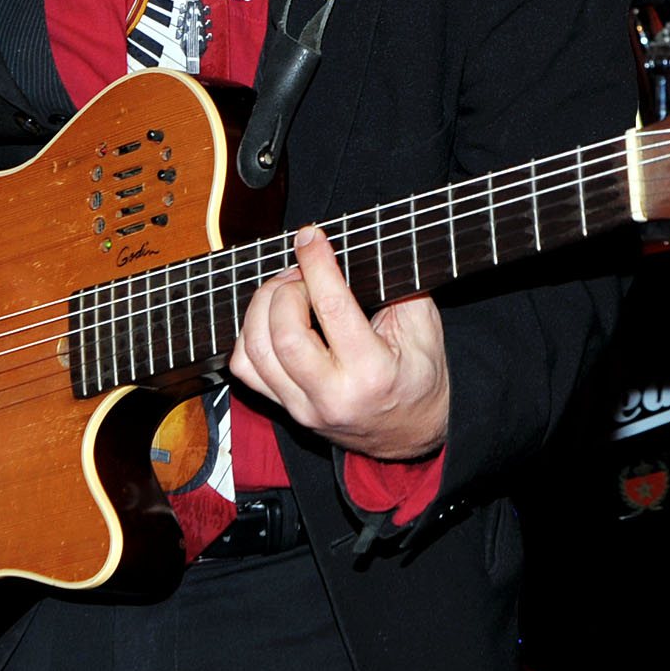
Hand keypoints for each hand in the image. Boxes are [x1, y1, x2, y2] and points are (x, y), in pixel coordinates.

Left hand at [228, 225, 449, 461]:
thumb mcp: (424, 328)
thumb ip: (396, 288)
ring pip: (255, 351)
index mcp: (372, 373)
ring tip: (286, 291)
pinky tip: (271, 319)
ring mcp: (303, 408)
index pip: (332, 309)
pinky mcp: (285, 410)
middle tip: (303, 274)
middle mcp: (332, 396)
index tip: (311, 237)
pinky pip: (245, 370)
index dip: (317, 264)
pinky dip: (249, 334)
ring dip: (262, 307)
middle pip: (284, 334)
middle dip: (286, 289)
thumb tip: (354, 251)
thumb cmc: (418, 376)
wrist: (410, 433)